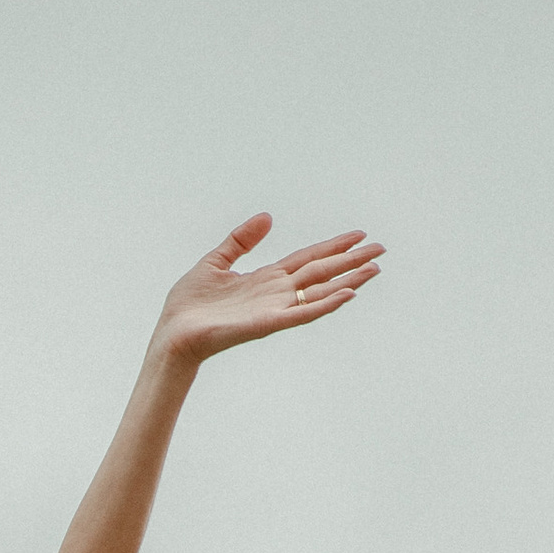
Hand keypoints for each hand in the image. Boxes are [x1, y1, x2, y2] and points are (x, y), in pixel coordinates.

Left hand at [152, 214, 382, 366]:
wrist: (172, 335)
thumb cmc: (188, 306)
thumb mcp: (215, 262)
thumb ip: (241, 241)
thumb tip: (267, 217)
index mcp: (265, 279)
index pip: (307, 258)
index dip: (333, 246)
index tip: (358, 235)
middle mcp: (275, 294)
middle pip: (321, 273)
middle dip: (351, 261)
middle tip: (381, 250)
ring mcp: (274, 309)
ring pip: (318, 292)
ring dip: (348, 281)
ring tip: (374, 270)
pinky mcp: (267, 324)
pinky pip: (302, 313)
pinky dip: (325, 304)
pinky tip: (347, 294)